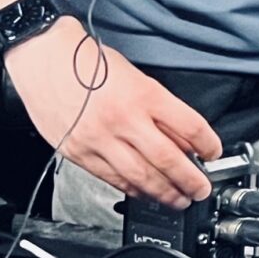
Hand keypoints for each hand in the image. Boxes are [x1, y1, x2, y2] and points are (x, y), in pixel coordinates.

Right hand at [4, 19, 221, 206]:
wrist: (44, 58)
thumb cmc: (88, 62)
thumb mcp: (136, 76)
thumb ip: (159, 108)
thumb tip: (183, 137)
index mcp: (144, 95)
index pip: (189, 127)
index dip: (208, 145)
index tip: (214, 154)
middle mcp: (124, 120)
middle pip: (168, 159)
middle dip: (190, 180)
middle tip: (201, 190)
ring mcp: (99, 139)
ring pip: (140, 176)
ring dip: (164, 193)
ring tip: (178, 199)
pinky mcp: (78, 152)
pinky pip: (111, 178)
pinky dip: (132, 189)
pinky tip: (144, 193)